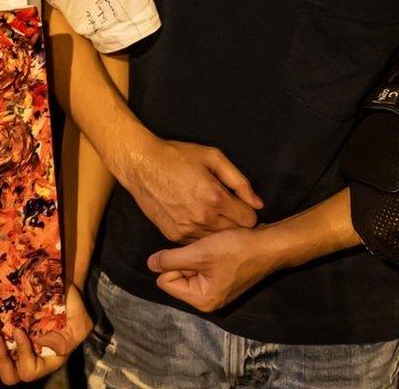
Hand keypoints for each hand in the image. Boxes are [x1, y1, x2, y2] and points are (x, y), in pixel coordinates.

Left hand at [0, 282, 90, 384]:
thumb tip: (42, 344)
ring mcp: (15, 348)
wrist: (60, 287)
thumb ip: (68, 338)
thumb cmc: (72, 308)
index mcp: (47, 360)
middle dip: (1, 359)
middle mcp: (29, 358)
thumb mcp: (80, 324)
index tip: (18, 330)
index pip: (30, 370)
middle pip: (10, 376)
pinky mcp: (5, 336)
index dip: (23, 354)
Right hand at [115, 135, 261, 241]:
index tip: (240, 205)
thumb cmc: (177, 156)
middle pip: (234, 233)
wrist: (141, 165)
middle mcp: (203, 218)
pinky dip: (199, 232)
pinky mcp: (174, 235)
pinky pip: (197, 241)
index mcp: (215, 198)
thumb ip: (239, 182)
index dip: (247, 211)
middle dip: (234, 222)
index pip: (249, 220)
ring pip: (215, 240)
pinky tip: (193, 216)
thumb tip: (258, 204)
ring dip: (216, 229)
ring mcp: (187, 229)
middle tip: (226, 209)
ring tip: (208, 212)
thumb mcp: (213, 158)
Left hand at [148, 224, 292, 313]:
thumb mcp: (199, 252)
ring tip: (212, 249)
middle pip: (176, 277)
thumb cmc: (236, 249)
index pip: (165, 281)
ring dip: (196, 257)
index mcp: (201, 300)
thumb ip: (171, 260)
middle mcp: (207, 301)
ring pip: (189, 271)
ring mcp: (216, 292)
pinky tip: (218, 249)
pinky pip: (202, 269)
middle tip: (204, 249)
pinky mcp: (222, 282)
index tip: (194, 253)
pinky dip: (205, 257)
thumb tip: (149, 264)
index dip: (174, 263)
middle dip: (185, 260)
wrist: (270, 245)